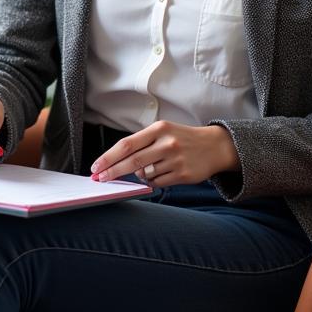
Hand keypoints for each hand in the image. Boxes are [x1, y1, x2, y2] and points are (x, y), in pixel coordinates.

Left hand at [90, 121, 240, 186]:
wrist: (215, 146)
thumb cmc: (182, 138)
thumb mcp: (162, 131)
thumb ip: (141, 144)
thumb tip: (116, 162)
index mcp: (158, 129)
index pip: (126, 145)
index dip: (108, 157)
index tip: (96, 167)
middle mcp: (166, 143)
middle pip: (131, 161)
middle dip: (112, 172)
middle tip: (100, 178)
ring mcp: (175, 160)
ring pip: (144, 174)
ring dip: (139, 174)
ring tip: (150, 167)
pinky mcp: (183, 175)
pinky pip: (156, 182)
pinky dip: (152, 181)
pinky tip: (160, 173)